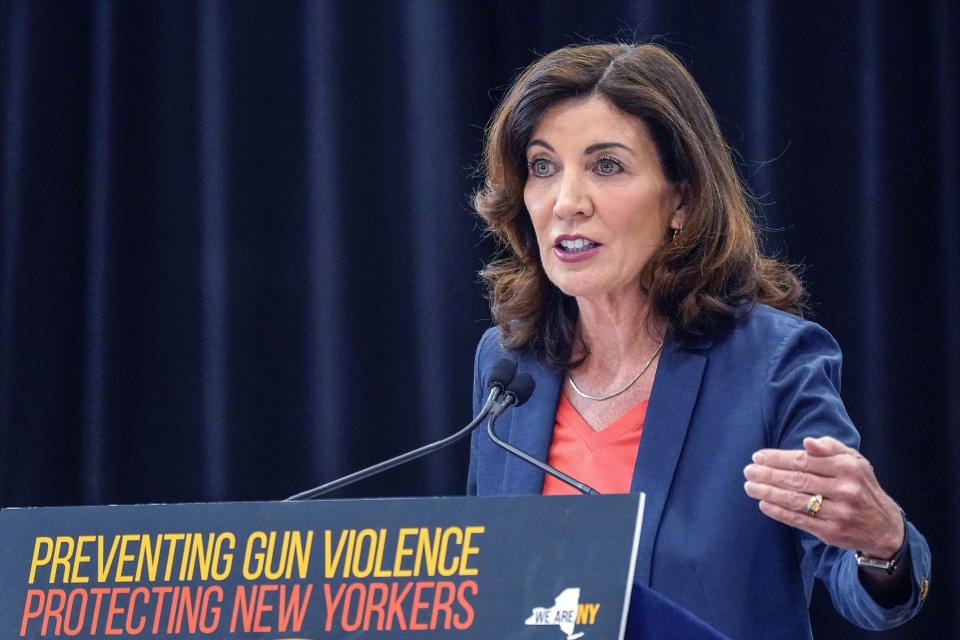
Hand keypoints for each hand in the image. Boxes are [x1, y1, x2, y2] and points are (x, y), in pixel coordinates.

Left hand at [743, 436, 903, 558]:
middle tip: (748, 470)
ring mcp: (838, 512)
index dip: (778, 458)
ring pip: (795, 500)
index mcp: (848, 467)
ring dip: (768, 492)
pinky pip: (799, 520)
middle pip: (797, 480)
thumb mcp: (855, 461)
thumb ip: (830, 448)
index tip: (758, 456)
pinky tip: (763, 504)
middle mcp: (845, 489)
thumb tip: (807, 442)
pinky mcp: (831, 532)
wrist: (884, 527)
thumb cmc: (861, 486)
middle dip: (768, 474)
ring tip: (750, 486)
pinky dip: (778, 512)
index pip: (804, 460)